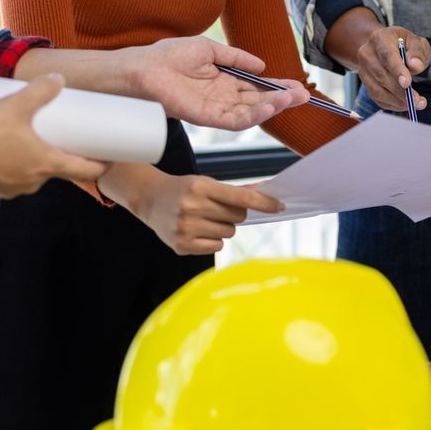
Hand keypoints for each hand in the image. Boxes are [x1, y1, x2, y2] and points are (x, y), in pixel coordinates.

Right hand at [0, 74, 107, 197]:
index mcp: (45, 164)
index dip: (101, 166)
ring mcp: (7, 190)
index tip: (110, 161)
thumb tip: (58, 79)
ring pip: (26, 176)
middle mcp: (30, 182)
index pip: (85, 171)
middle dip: (56, 157)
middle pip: (54, 172)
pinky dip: (1, 168)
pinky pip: (1, 179)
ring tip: (20, 141)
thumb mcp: (15, 105)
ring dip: (26, 162)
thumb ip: (40, 91)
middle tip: (59, 141)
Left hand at [129, 37, 309, 129]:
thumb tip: (261, 65)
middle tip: (304, 96)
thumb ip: (236, 58)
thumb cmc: (168, 56)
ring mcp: (216, 109)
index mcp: (224, 81)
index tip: (298, 85)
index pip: (257, 87)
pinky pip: (235, 120)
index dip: (278, 87)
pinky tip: (269, 106)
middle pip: (259, 101)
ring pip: (251, 112)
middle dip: (282, 99)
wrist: (143, 68)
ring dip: (273, 107)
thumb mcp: (209, 50)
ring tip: (292, 99)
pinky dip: (254, 114)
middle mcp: (222, 97)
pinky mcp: (206, 117)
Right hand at [135, 173, 284, 254]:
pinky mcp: (182, 245)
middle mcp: (192, 207)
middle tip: (215, 208)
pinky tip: (197, 230)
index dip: (264, 203)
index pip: (241, 198)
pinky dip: (212, 240)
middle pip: (238, 217)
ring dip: (222, 227)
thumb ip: (236, 191)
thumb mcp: (207, 182)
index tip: (280, 206)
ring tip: (204, 219)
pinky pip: (217, 247)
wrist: (151, 199)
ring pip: (229, 233)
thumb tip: (265, 193)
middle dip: (233, 213)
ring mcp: (185, 228)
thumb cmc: (185, 190)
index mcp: (200, 187)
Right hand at [355, 27, 430, 111]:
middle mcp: (367, 54)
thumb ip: (418, 52)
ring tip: (416, 104)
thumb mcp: (416, 42)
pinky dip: (393, 104)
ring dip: (398, 101)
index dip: (397, 71)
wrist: (386, 47)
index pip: (387, 56)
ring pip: (378, 90)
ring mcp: (363, 70)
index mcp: (380, 38)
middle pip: (382, 76)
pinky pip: (377, 98)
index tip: (407, 84)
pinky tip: (406, 104)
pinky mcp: (365, 84)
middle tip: (418, 101)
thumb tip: (415, 66)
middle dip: (401, 91)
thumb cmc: (405, 45)